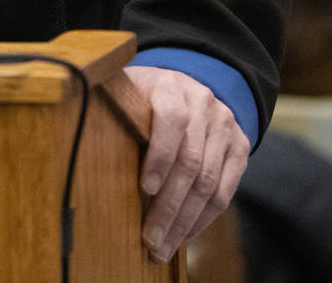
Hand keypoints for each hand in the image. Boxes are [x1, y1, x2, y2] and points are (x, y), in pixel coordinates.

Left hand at [126, 65, 249, 263]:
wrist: (186, 85)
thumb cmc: (143, 98)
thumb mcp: (127, 94)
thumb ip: (116, 116)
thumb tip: (92, 156)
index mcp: (170, 86)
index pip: (172, 119)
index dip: (160, 156)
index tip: (146, 188)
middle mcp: (203, 103)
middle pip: (191, 161)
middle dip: (169, 207)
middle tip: (149, 240)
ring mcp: (225, 125)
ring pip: (209, 183)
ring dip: (184, 222)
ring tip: (163, 247)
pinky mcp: (239, 147)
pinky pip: (225, 192)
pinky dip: (203, 219)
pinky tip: (184, 235)